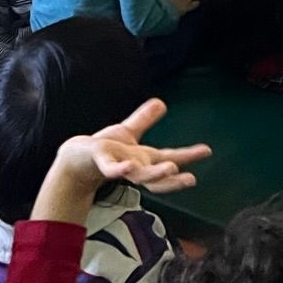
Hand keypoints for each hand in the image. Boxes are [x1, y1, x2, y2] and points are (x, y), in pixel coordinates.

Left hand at [31, 98, 210, 225]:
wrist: (76, 159)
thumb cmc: (103, 149)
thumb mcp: (128, 132)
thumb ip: (144, 120)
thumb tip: (161, 103)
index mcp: (144, 160)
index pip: (170, 157)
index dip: (189, 155)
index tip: (207, 150)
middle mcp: (135, 167)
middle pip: (158, 176)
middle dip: (174, 180)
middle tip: (191, 180)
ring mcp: (120, 167)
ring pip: (140, 175)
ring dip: (155, 175)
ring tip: (170, 170)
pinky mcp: (103, 164)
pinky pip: (112, 169)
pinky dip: (120, 169)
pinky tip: (127, 168)